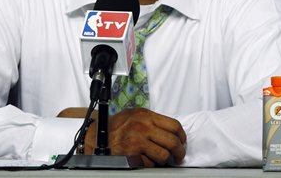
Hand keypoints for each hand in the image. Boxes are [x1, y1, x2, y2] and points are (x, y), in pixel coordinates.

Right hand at [59, 107, 185, 166]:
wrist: (98, 136)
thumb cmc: (117, 126)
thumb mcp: (135, 115)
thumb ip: (152, 120)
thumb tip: (171, 131)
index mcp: (146, 115)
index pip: (174, 125)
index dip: (182, 136)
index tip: (182, 141)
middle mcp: (143, 126)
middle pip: (173, 141)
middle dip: (179, 151)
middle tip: (179, 155)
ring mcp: (138, 141)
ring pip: (164, 155)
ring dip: (165, 159)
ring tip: (162, 159)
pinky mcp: (132, 155)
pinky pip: (151, 164)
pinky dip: (151, 164)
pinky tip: (146, 160)